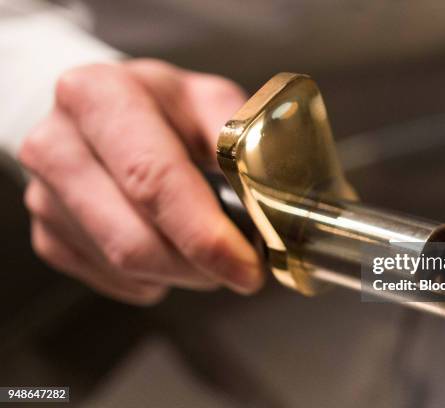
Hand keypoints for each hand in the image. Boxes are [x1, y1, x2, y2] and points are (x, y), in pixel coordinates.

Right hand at [19, 59, 263, 304]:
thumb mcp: (210, 103)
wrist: (112, 117)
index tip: (246, 267)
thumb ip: (240, 140)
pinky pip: (112, 281)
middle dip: (198, 267)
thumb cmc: (167, 112)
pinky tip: (169, 248)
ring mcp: (43, 193)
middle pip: (133, 238)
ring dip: (180, 273)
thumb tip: (270, 197)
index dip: (204, 234)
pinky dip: (154, 277)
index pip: (152, 179)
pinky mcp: (46, 233)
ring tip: (206, 250)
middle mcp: (56, 143)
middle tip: (239, 268)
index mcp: (99, 96)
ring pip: (124, 267)